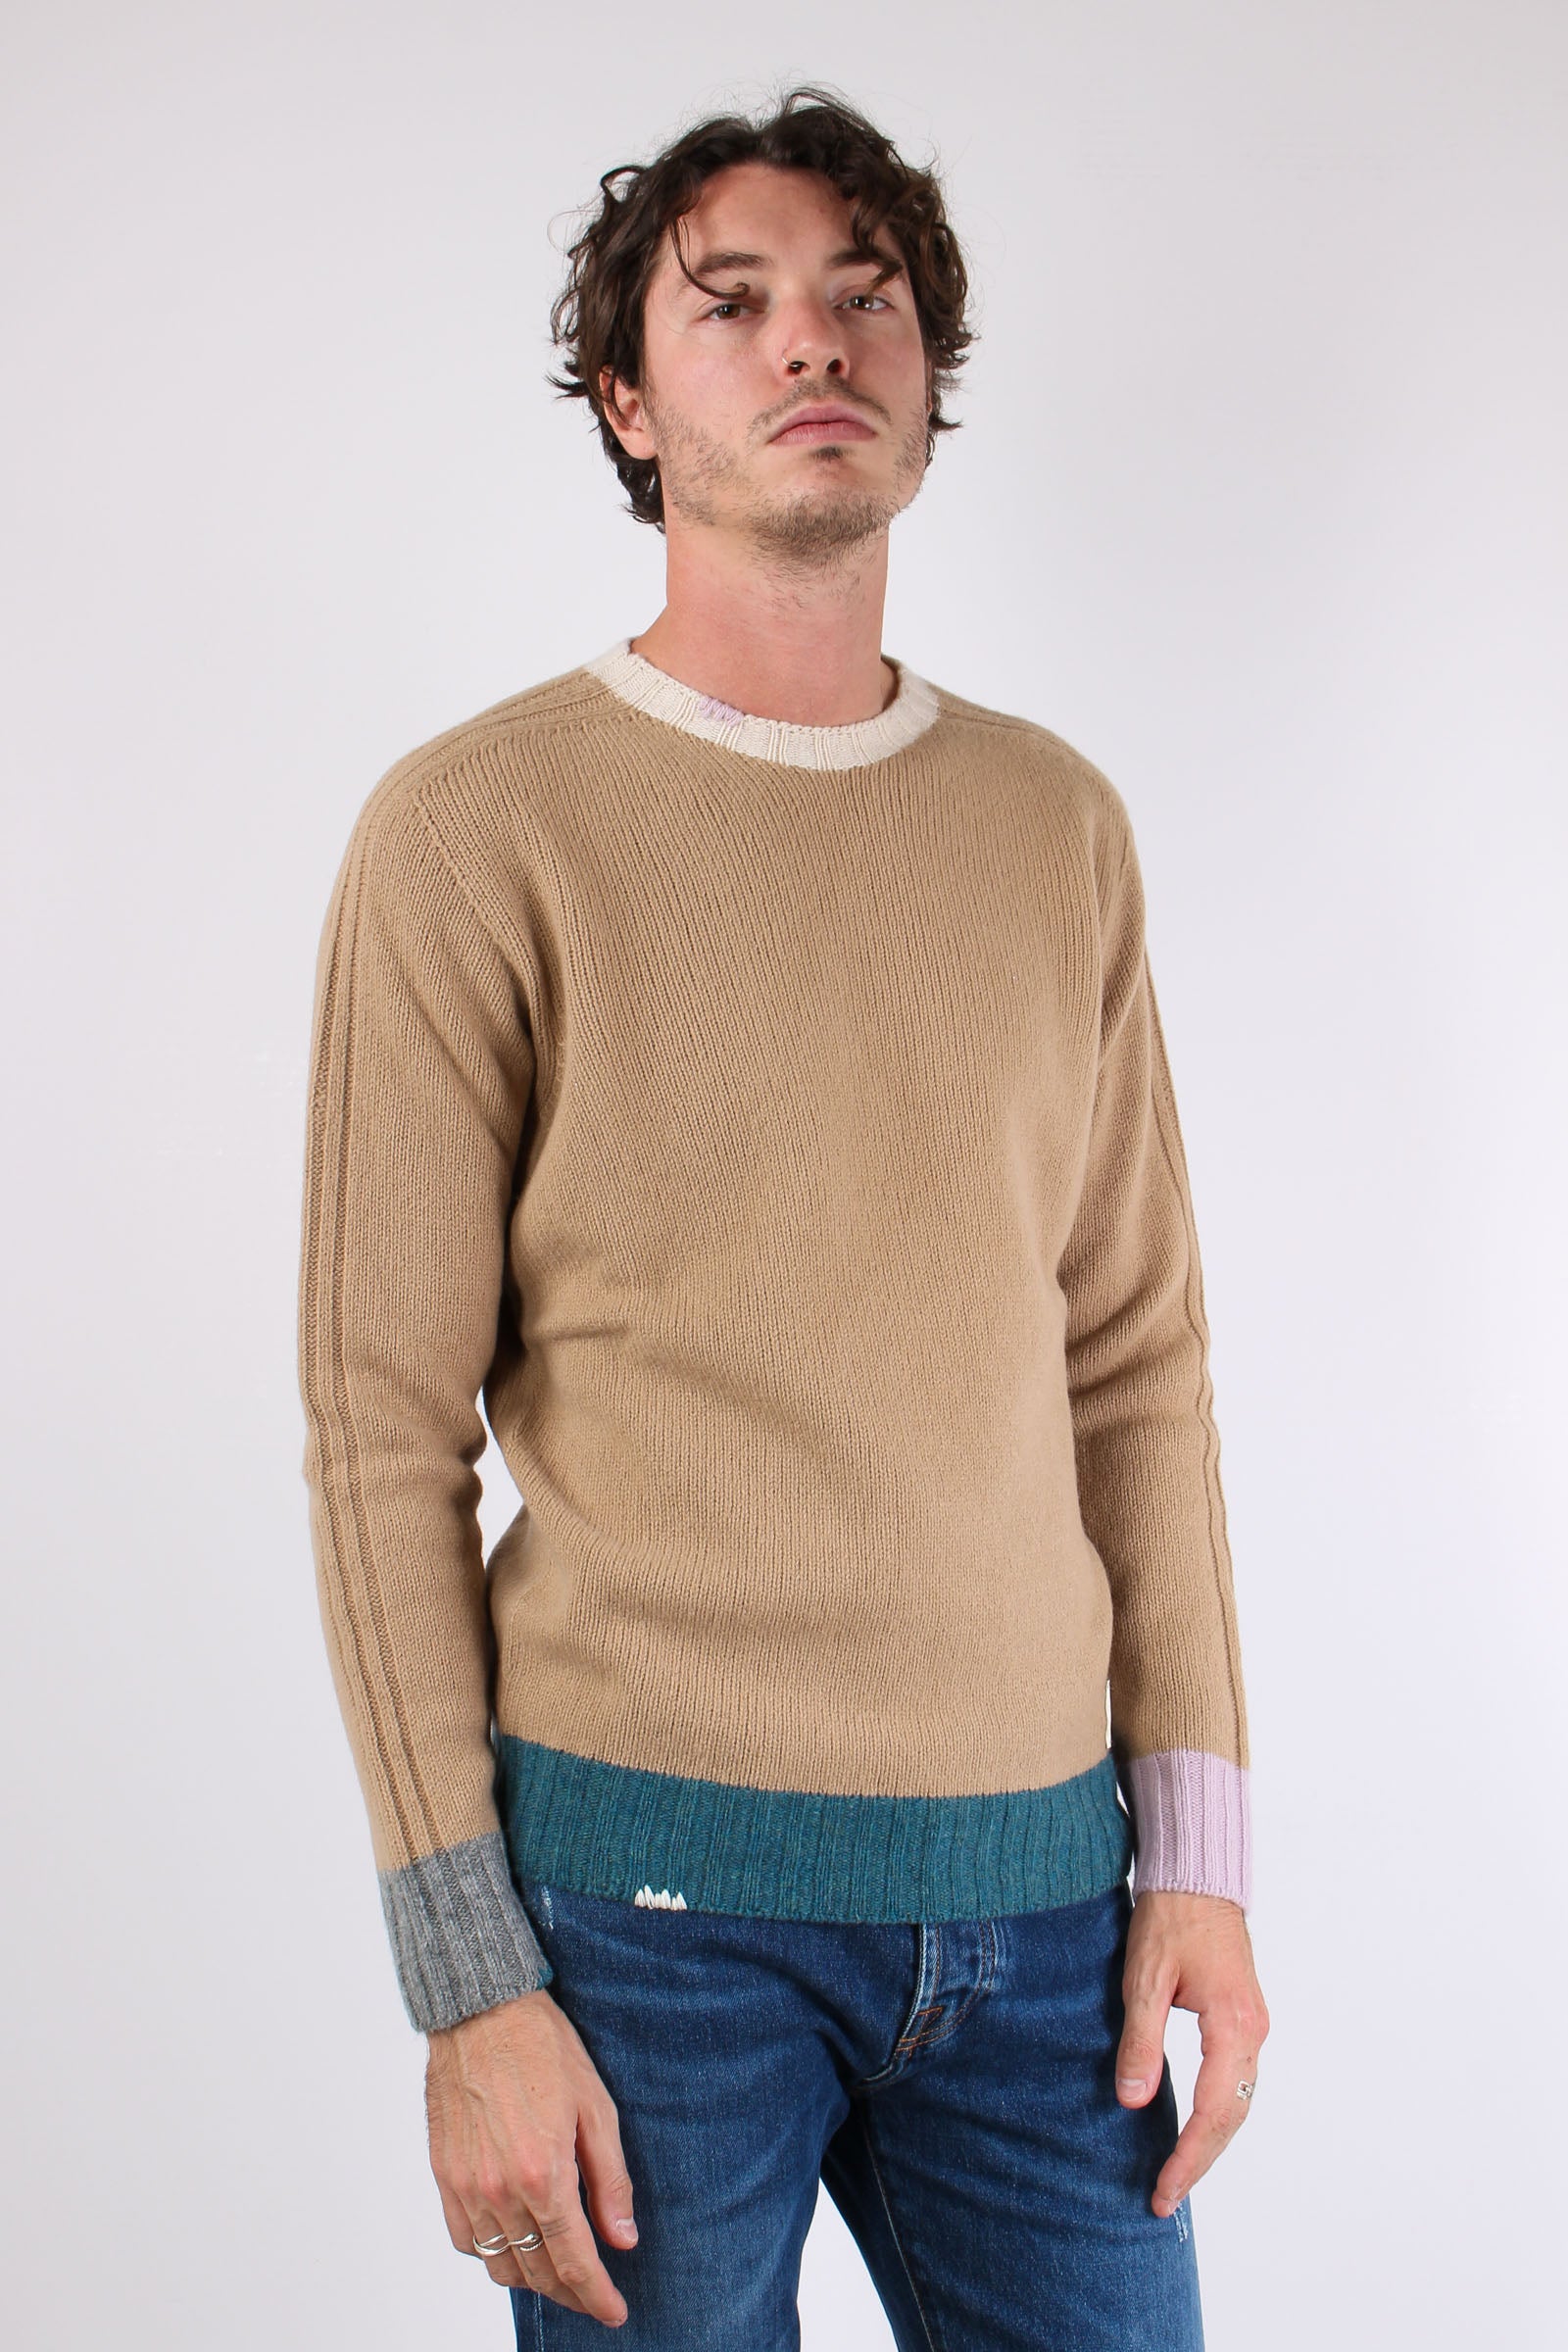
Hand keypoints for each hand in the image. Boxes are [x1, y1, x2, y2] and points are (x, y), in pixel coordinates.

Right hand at [425, 1986, 637, 2326]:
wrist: (482, 2010)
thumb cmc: (544, 2048)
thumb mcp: (597, 2107)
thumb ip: (611, 2181)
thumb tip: (623, 2239)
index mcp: (544, 2173)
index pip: (574, 2261)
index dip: (597, 2296)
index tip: (615, 2312)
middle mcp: (500, 2190)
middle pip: (538, 2272)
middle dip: (571, 2292)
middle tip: (595, 2294)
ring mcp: (467, 2187)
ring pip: (499, 2266)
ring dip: (532, 2278)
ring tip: (559, 2270)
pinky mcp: (444, 2176)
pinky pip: (466, 2241)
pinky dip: (493, 2254)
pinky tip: (515, 2241)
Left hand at [1114, 1889, 1268, 2216]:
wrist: (1198, 1875)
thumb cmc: (1170, 1917)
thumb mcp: (1144, 1979)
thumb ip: (1141, 2041)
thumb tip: (1133, 2100)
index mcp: (1233, 2026)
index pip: (1214, 2112)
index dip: (1188, 2158)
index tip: (1163, 2191)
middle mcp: (1254, 2031)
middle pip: (1233, 2117)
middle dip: (1200, 2162)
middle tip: (1164, 2198)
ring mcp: (1254, 2025)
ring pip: (1238, 2102)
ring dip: (1211, 2142)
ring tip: (1177, 2175)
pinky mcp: (1245, 2018)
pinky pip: (1236, 2081)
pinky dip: (1218, 2113)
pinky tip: (1194, 2129)